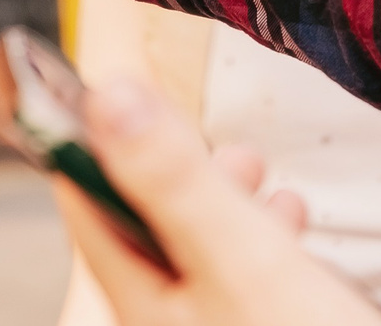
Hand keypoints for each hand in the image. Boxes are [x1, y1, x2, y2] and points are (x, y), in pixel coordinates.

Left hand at [61, 75, 380, 325]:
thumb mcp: (239, 260)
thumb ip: (173, 181)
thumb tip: (105, 95)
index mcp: (143, 303)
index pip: (88, 204)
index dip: (87, 137)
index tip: (91, 80)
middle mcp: (168, 324)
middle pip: (143, 231)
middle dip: (168, 167)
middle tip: (189, 119)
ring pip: (196, 258)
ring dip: (219, 203)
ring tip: (255, 171)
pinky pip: (240, 286)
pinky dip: (258, 243)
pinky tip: (293, 231)